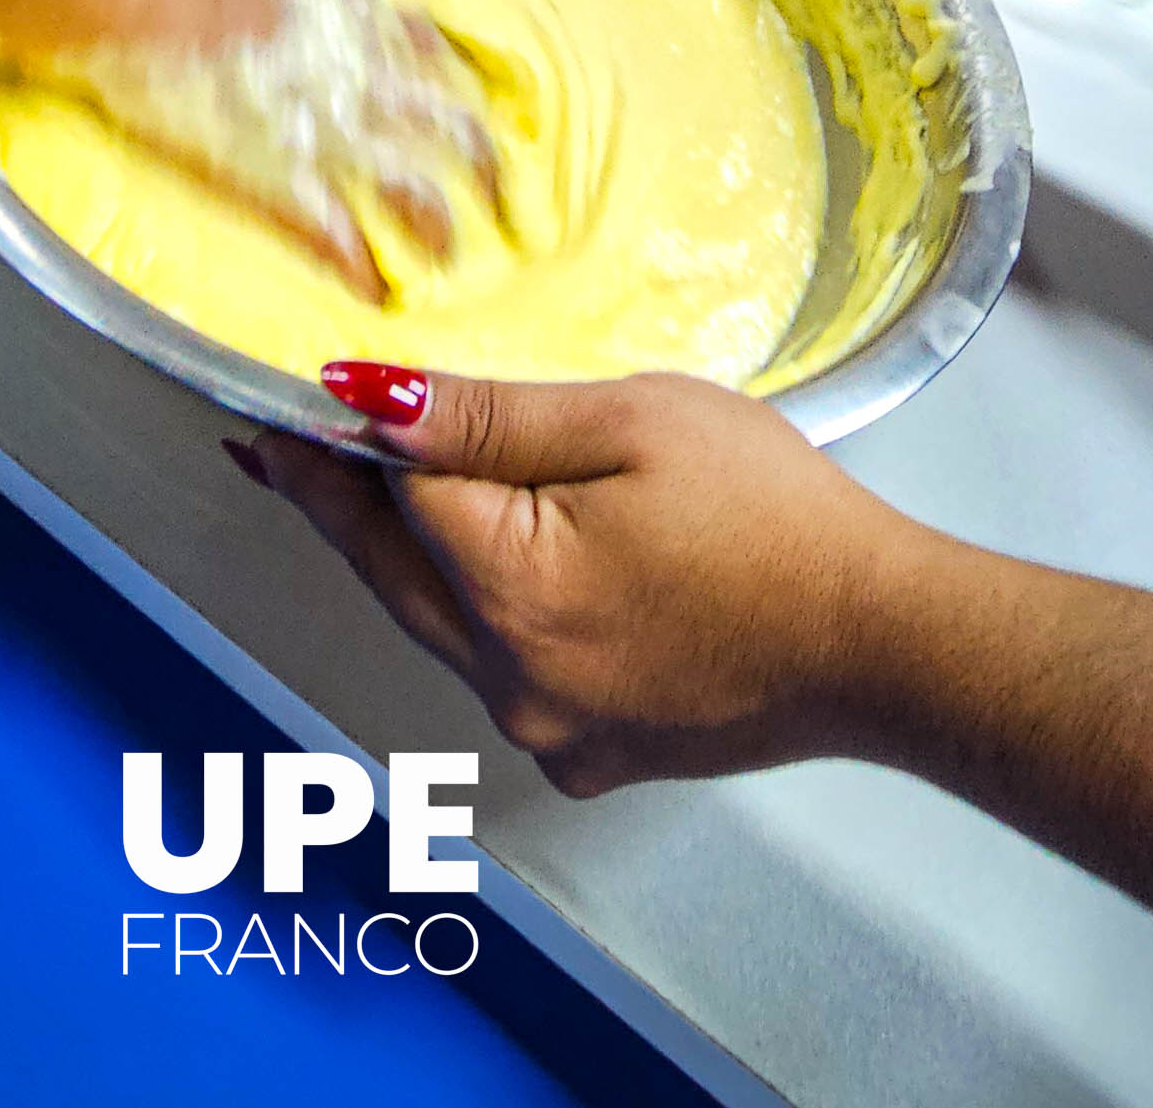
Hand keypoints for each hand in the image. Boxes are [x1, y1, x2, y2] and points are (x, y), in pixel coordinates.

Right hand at [16, 0, 503, 302]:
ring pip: (419, 197)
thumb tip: (305, 1)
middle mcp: (369, 77)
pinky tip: (377, 294)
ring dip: (440, 234)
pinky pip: (345, 241)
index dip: (469, 93)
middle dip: (487, 177)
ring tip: (451, 263)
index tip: (487, 115)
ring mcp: (334, 135)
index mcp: (364, 16)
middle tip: (507, 208)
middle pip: (456, 136)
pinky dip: (366, 273)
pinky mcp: (288, 183)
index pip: (442, 61)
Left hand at [244, 365, 910, 790]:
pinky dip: (490, 614)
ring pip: (445, 624)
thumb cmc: (778, 520)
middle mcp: (514, 679)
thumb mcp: (632, 422)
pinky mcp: (593, 751)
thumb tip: (368, 401)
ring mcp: (552, 727)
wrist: (884, 641)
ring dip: (414, 557)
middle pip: (395, 571)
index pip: (386, 497)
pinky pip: (509, 670)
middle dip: (337, 504)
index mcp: (513, 589)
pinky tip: (509, 563)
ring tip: (381, 486)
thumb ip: (489, 419)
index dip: (332, 443)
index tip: (268, 416)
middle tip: (276, 452)